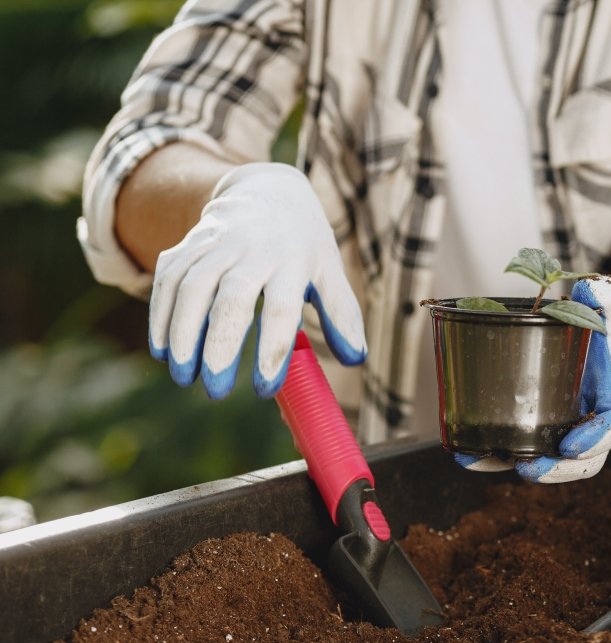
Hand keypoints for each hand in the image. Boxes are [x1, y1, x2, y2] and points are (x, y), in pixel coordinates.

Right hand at [148, 162, 365, 398]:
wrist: (267, 190)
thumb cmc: (303, 244)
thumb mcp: (329, 272)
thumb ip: (342, 314)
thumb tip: (355, 358)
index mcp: (292, 262)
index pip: (282, 309)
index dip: (271, 350)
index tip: (264, 389)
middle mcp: (252, 250)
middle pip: (231, 300)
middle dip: (220, 348)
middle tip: (216, 391)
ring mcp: (216, 244)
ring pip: (191, 288)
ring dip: (183, 334)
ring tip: (183, 376)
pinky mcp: (187, 243)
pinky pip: (167, 279)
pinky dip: (160, 315)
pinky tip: (162, 350)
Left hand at [457, 276, 610, 482]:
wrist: (598, 335)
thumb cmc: (603, 324)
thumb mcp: (610, 306)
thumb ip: (608, 296)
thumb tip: (594, 287)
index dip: (594, 441)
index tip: (571, 446)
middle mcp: (590, 423)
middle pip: (581, 461)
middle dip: (555, 470)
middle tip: (527, 468)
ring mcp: (564, 429)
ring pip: (547, 463)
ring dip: (512, 466)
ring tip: (480, 461)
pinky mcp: (539, 427)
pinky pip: (520, 449)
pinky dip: (492, 456)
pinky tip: (464, 452)